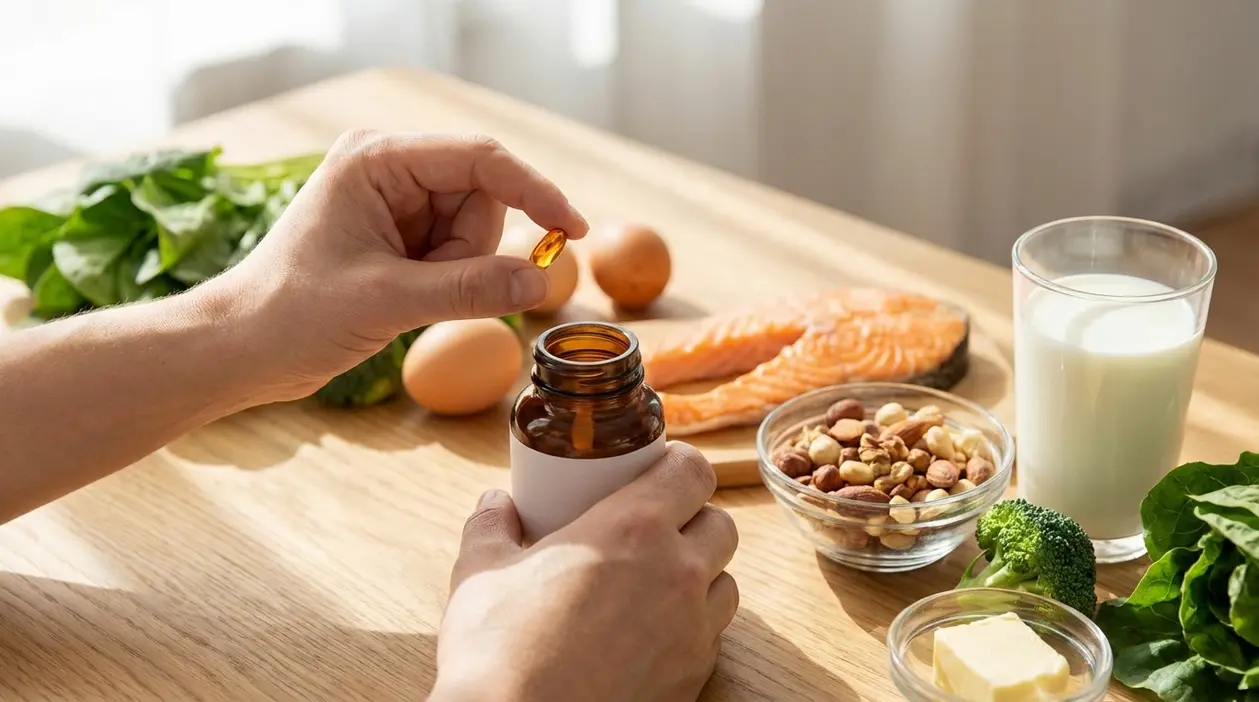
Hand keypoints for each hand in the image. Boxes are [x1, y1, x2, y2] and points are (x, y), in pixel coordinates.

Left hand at [207, 130, 587, 400]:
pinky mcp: (397, 236)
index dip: (534, 191)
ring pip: (475, 230)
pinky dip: (448, 282)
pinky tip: (403, 299)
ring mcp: (394, 203)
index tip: (573, 230)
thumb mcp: (388, 301)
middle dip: (472, 251)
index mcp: (377, 159)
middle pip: (481, 197)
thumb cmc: (292, 314)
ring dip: (459, 272)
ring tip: (403, 296)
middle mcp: (388, 170)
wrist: (241, 349)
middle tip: (425, 288)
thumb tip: (543, 281)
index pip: (480, 159)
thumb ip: (470, 289)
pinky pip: (456, 253)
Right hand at [430, 443, 739, 701]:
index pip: (693, 471)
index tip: (657, 471)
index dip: (679, 465)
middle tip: (653, 529)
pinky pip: (713, 637)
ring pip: (726, 582)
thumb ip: (491, 526)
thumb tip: (496, 503)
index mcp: (633, 528)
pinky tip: (651, 634)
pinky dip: (693, 627)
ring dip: (701, 574)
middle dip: (694, 520)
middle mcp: (678, 573)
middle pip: (721, 525)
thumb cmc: (497, 652)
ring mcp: (693, 630)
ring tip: (655, 583)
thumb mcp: (481, 573)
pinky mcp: (694, 678)